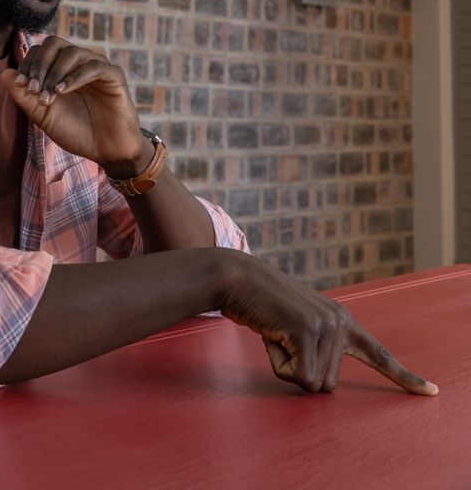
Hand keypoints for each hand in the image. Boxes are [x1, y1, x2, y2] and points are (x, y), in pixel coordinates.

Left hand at [2, 37, 144, 165]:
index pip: (40, 51)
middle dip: (39, 64)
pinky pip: (93, 66)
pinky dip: (75, 77)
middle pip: (54, 43)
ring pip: (72, 52)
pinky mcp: (114, 75)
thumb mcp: (44, 116)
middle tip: (32, 87)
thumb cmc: (76, 132)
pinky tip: (63, 92)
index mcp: (61, 69)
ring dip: (55, 73)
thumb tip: (5, 74)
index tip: (21, 85)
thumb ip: (25, 97)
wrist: (106, 151)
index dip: (28, 64)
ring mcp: (97, 66)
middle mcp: (79, 63)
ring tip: (49, 95)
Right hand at [220, 252, 437, 394]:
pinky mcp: (309, 330)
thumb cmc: (262, 306)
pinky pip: (300, 377)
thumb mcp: (296, 327)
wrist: (238, 278)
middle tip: (281, 338)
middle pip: (328, 385)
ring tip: (275, 333)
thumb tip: (320, 384)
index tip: (431, 392)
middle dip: (298, 371)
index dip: (404, 377)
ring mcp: (327, 325)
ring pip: (313, 383)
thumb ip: (316, 349)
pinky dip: (279, 365)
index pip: (379, 353)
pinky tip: (272, 335)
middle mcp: (341, 322)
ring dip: (286, 366)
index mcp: (342, 321)